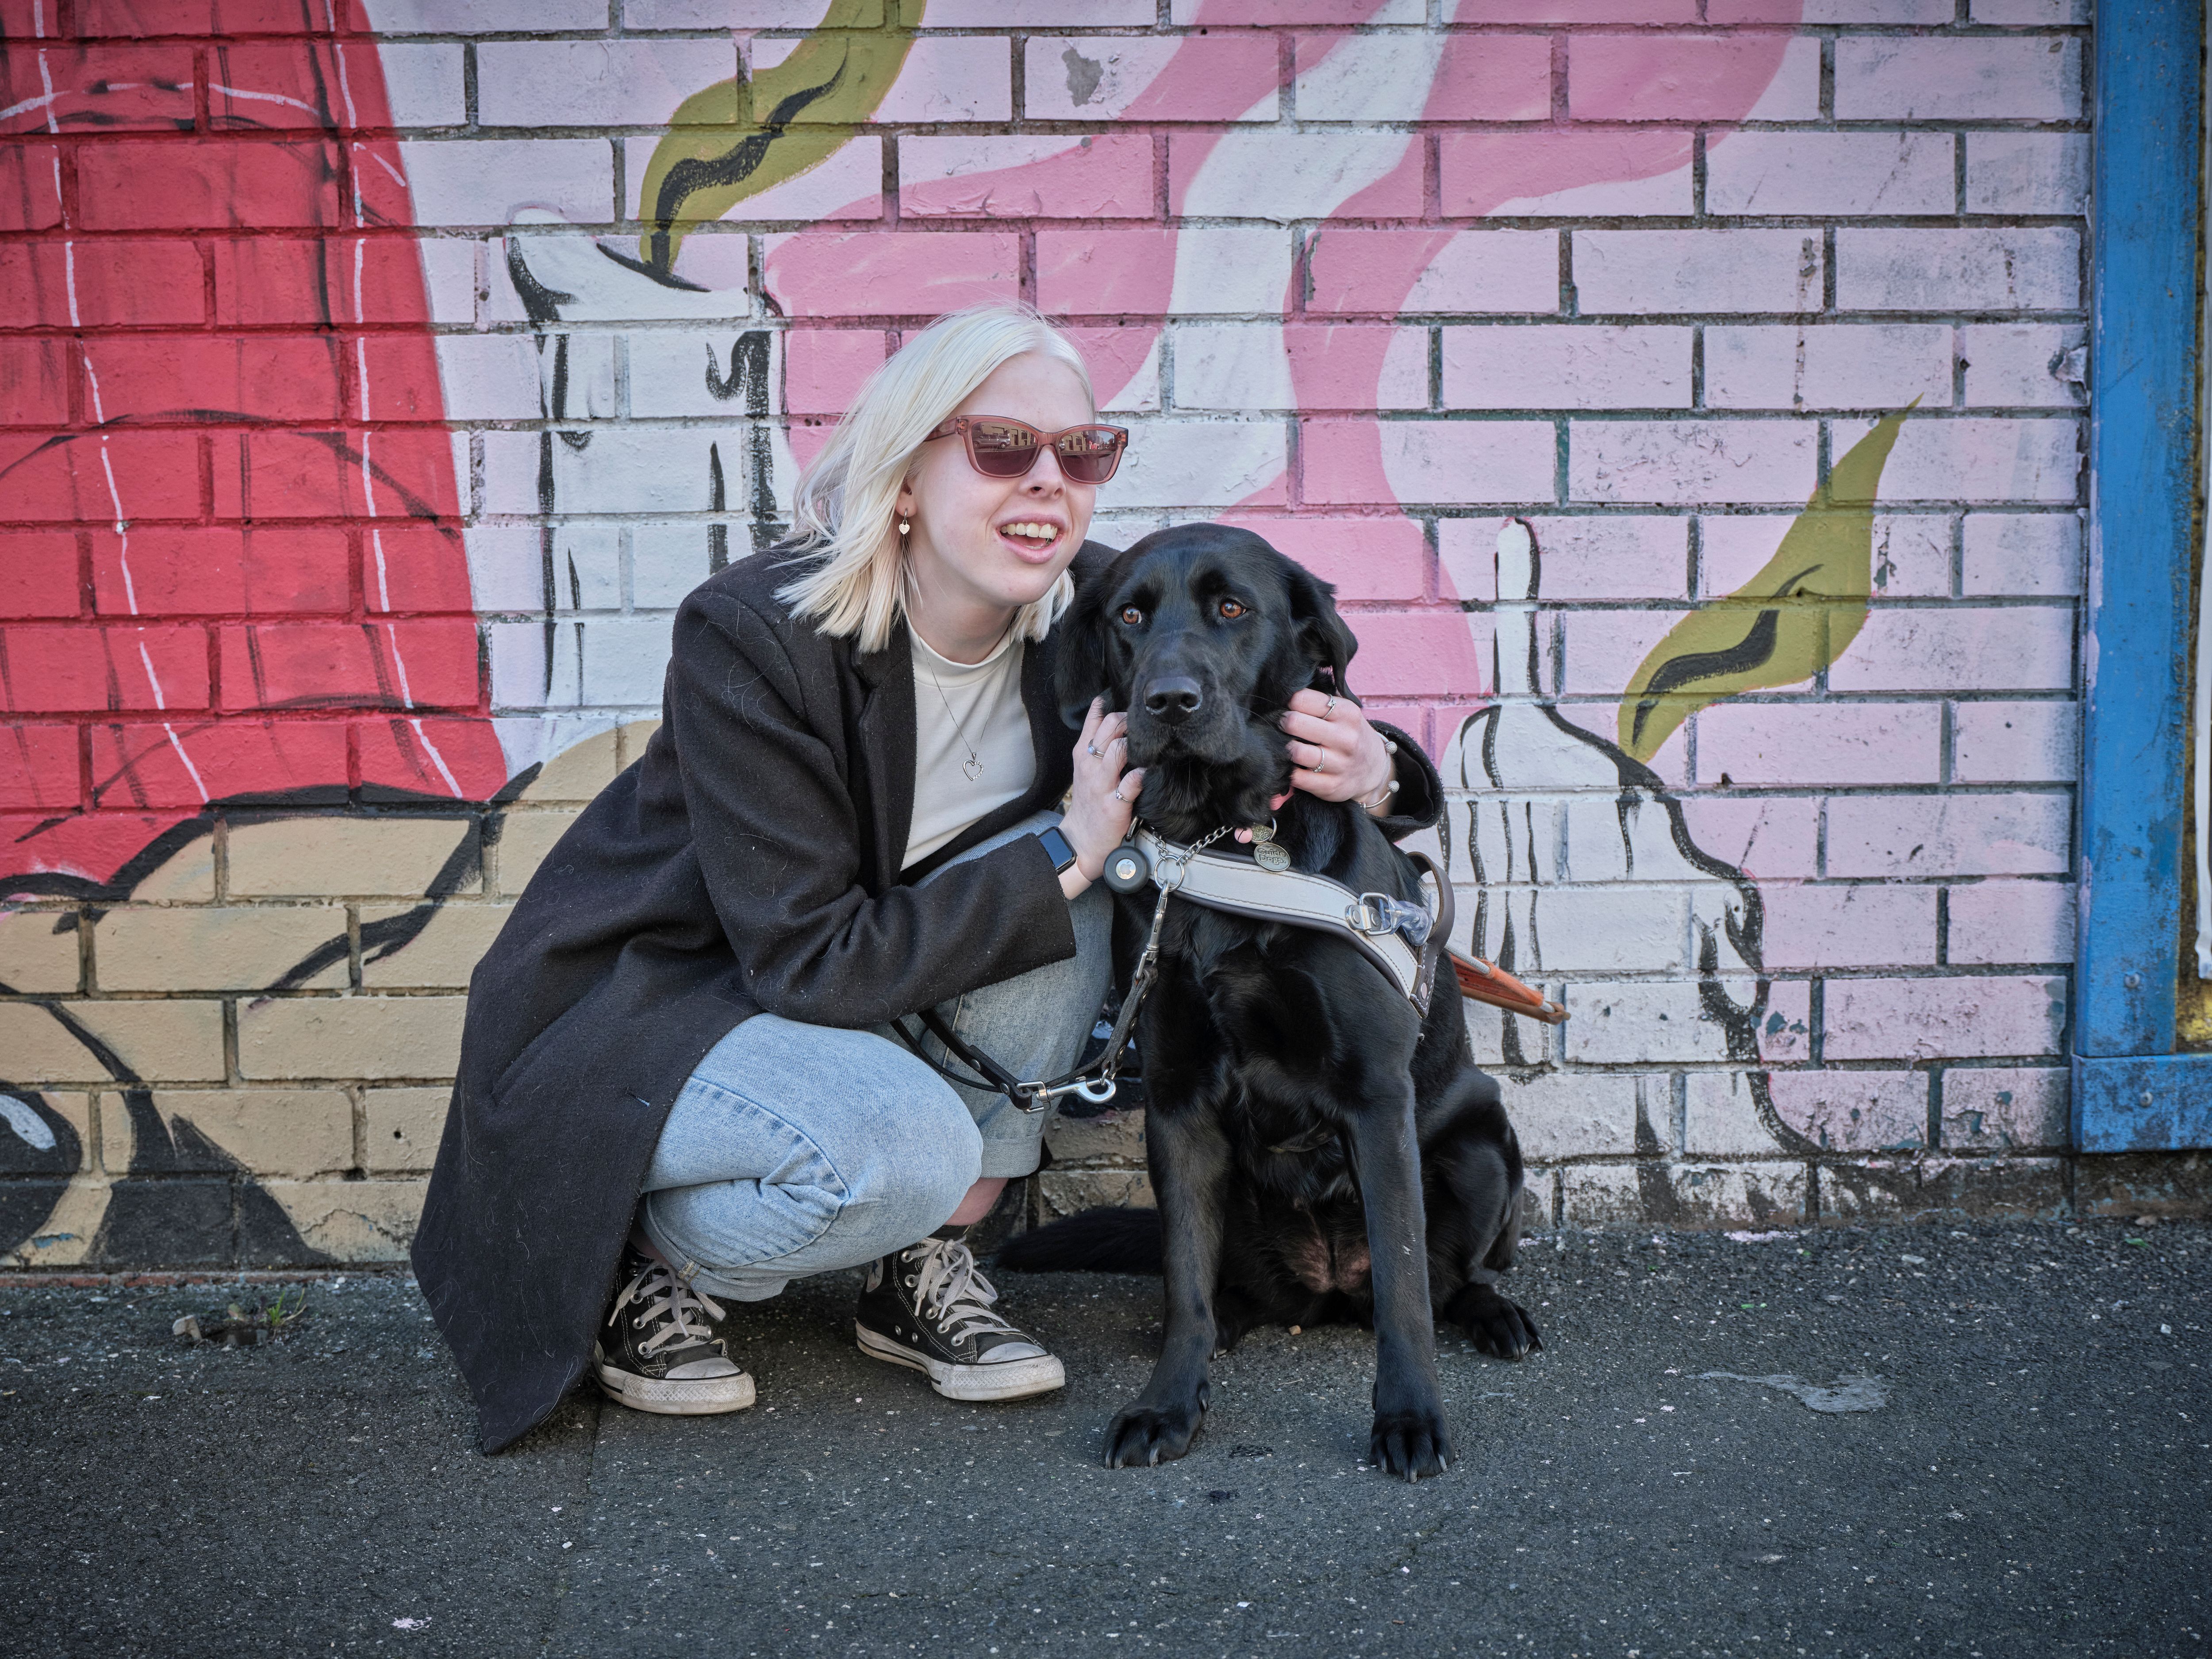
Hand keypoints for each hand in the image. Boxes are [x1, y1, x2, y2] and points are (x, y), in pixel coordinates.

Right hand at [1062, 697, 1142, 886]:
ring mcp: (1102, 785)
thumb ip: (1091, 734)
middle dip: (1131, 722)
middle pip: (1111, 729)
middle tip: (1144, 728)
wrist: (1080, 838)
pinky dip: (1143, 774)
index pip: (1098, 719)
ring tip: (1149, 746)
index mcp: (1082, 753)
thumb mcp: (1083, 763)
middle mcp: (1090, 766)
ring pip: (1120, 751)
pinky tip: (1150, 771)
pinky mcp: (1114, 806)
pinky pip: (1131, 783)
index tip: (1132, 709)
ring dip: (1137, 744)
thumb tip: (1100, 703)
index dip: (1117, 709)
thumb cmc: (1087, 797)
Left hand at [1278, 689, 1393, 809]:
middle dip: (1282, 723)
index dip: (1288, 702)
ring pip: (1296, 752)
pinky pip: (1298, 778)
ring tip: (1286, 746)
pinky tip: (1292, 765)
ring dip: (1284, 749)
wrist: (1374, 769)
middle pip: (1295, 723)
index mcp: (1347, 713)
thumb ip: (1318, 702)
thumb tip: (1283, 695)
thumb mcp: (1343, 712)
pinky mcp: (1331, 786)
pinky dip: (1289, 772)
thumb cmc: (1349, 734)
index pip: (1302, 699)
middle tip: (1281, 726)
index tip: (1288, 708)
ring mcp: (1340, 764)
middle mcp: (1346, 737)